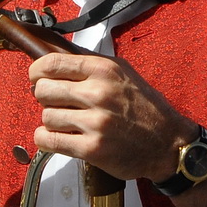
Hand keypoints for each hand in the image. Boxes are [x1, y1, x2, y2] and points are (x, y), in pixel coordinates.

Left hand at [28, 51, 196, 182]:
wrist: (168, 144)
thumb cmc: (145, 108)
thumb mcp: (124, 74)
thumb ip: (91, 65)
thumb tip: (54, 57)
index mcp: (104, 71)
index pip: (51, 64)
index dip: (37, 72)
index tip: (38, 78)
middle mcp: (99, 93)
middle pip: (42, 90)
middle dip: (45, 97)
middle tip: (58, 103)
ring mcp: (95, 123)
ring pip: (46, 116)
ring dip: (52, 121)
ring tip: (67, 123)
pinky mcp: (92, 149)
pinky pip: (49, 140)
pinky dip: (47, 139)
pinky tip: (58, 137)